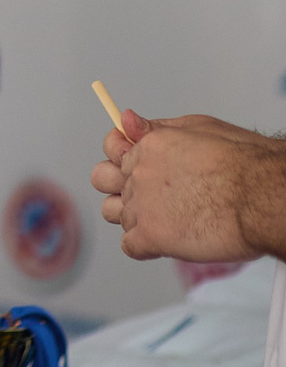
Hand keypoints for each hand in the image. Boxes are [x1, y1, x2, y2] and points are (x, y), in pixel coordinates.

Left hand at [93, 111, 285, 262]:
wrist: (263, 196)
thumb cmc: (245, 163)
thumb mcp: (201, 128)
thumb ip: (158, 129)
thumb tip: (128, 120)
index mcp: (148, 146)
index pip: (111, 147)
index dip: (121, 156)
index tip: (135, 164)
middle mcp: (137, 173)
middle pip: (103, 180)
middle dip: (119, 184)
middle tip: (151, 194)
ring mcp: (140, 206)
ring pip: (113, 213)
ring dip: (131, 215)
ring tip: (162, 217)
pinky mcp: (150, 236)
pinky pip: (129, 246)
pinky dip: (145, 246)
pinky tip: (169, 240)